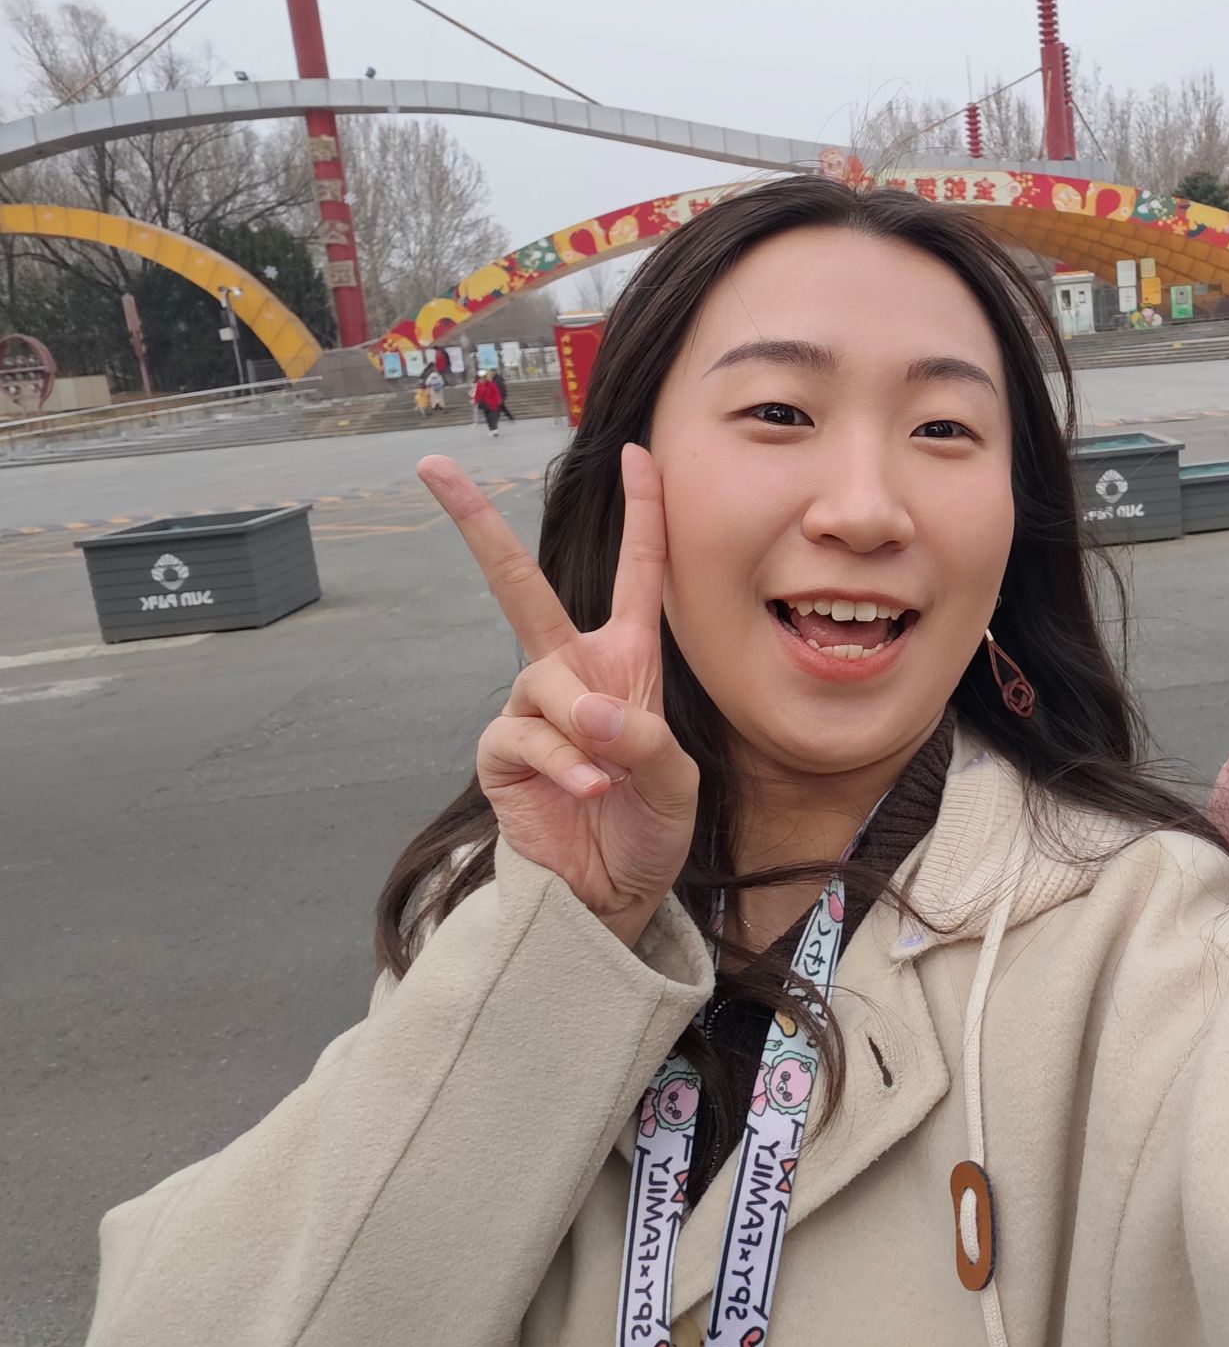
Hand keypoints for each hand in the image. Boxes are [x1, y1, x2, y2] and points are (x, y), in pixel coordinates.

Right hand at [418, 445, 697, 946]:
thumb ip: (643, 738)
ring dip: (579, 724)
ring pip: (543, 681)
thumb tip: (585, 712)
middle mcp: (573, 673)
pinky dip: (559, 759)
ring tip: (606, 774)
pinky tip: (586, 788)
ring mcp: (532, 710)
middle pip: (518, 585)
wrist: (611, 893)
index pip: (636, 574)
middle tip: (434, 466)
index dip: (643, 514)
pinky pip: (523, 734)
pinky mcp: (502, 753)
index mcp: (626, 661)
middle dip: (476, 524)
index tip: (638, 453)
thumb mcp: (675, 781)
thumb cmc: (650, 827)